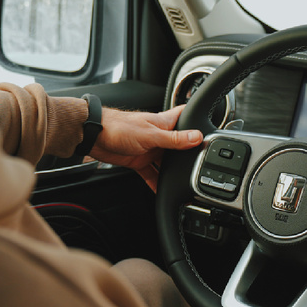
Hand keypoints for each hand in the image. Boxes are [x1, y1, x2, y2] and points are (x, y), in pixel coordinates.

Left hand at [85, 106, 201, 190]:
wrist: (95, 136)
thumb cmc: (119, 126)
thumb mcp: (151, 135)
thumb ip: (174, 139)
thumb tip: (196, 138)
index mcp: (164, 123)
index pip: (186, 116)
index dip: (199, 119)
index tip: (212, 126)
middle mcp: (159, 136)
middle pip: (180, 145)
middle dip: (188, 154)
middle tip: (200, 164)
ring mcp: (150, 149)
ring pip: (167, 162)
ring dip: (173, 171)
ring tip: (184, 181)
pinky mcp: (139, 161)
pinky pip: (152, 174)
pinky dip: (156, 183)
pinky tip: (162, 190)